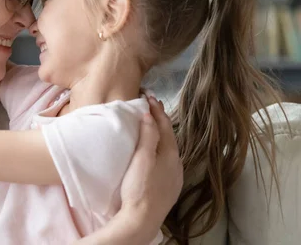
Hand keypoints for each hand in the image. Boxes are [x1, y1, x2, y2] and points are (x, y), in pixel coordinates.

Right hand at [74, 97, 181, 244]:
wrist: (142, 219)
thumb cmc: (139, 187)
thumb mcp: (142, 158)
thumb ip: (148, 136)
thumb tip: (150, 114)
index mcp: (170, 154)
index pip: (164, 126)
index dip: (156, 110)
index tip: (148, 96)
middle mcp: (176, 164)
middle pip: (169, 136)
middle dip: (160, 120)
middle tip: (152, 105)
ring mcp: (174, 177)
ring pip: (169, 149)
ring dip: (161, 135)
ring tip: (153, 125)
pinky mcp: (169, 187)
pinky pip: (167, 161)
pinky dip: (161, 150)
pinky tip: (156, 153)